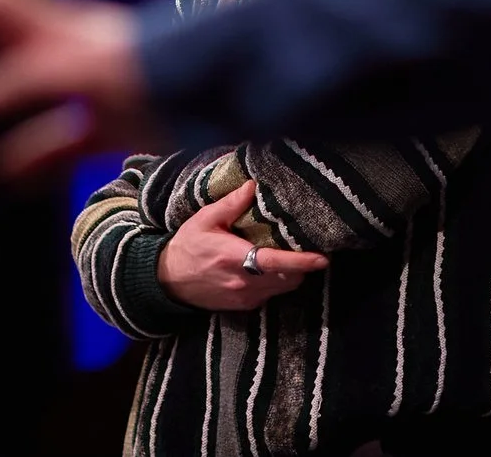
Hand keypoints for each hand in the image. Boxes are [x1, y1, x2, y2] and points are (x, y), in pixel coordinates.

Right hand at [158, 180, 330, 310]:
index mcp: (235, 258)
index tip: (323, 258)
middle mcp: (244, 283)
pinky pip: (270, 295)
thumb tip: (253, 185)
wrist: (167, 281)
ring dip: (291, 275)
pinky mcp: (243, 306)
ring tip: (291, 255)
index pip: (276, 263)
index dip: (302, 262)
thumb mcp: (205, 219)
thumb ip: (231, 204)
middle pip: (288, 279)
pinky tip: (270, 268)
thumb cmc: (188, 246)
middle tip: (309, 248)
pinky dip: (277, 283)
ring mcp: (244, 298)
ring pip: (282, 289)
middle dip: (302, 266)